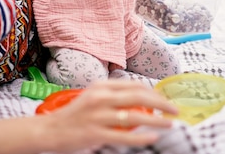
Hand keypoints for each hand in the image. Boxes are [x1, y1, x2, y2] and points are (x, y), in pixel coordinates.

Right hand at [39, 80, 177, 152]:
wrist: (50, 130)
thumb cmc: (74, 115)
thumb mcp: (92, 97)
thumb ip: (112, 96)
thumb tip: (140, 99)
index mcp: (101, 86)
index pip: (134, 86)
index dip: (154, 92)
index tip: (165, 100)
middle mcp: (100, 98)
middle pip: (138, 97)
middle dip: (161, 103)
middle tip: (174, 110)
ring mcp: (98, 116)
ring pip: (135, 116)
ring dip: (156, 120)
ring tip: (169, 124)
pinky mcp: (96, 134)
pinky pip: (124, 136)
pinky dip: (142, 137)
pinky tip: (153, 138)